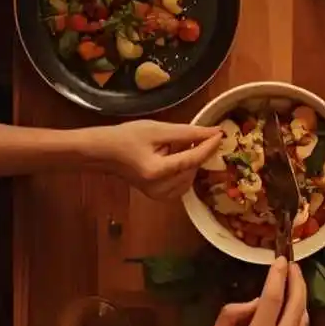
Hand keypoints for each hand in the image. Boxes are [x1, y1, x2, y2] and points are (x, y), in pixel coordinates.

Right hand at [88, 120, 222, 200]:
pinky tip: (175, 157)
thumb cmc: (126, 137)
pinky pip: (181, 183)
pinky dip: (184, 170)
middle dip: (198, 152)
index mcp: (158, 172)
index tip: (221, 133)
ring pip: (190, 178)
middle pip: (193, 169)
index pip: (193, 159)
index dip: (209, 145)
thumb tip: (213, 133)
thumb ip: (187, 133)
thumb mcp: (158, 130)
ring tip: (178, 145)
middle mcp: (160, 189)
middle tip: (195, 135)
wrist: (103, 152)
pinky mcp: (158, 195)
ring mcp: (159, 195)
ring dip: (191, 161)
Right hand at [190, 258, 309, 325]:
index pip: (273, 299)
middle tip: (293, 267)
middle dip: (297, 282)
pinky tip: (289, 313)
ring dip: (299, 301)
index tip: (281, 259)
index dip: (278, 276)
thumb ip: (233, 315)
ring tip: (292, 285)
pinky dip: (297, 321)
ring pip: (303, 322)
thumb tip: (255, 302)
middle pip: (297, 306)